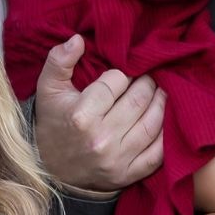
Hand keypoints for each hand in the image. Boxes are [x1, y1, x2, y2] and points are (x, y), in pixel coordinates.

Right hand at [30, 35, 164, 193]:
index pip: (116, 81)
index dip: (121, 73)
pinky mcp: (127, 174)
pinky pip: (158, 153)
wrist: (51, 170)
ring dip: (161, 103)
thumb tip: (77, 39)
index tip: (120, 75)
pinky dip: (167, 135)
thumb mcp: (47, 89)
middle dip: (147, 83)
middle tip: (147, 78)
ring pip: (153, 123)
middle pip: (139, 100)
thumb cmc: (53, 122)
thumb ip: (59, 60)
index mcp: (81, 115)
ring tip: (160, 92)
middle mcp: (101, 138)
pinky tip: (165, 120)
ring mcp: (117, 159)